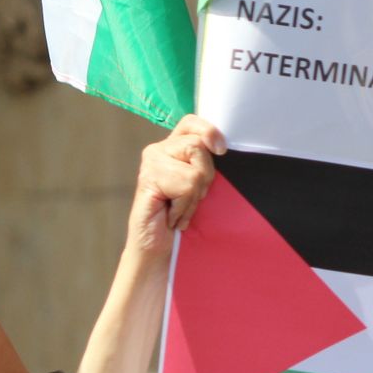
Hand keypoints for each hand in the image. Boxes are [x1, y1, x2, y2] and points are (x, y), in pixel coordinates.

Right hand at [129, 115, 222, 257]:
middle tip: (191, 198)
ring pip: (195, 169)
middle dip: (206, 178)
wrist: (160, 249)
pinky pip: (186, 185)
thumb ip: (207, 165)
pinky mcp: (147, 179)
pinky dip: (185, 206)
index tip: (222, 149)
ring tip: (180, 208)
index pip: (192, 123)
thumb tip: (224, 148)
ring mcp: (151, 163)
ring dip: (194, 196)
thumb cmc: (185, 220)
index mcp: (174, 148)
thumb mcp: (202, 187)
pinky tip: (172, 215)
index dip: (209, 130)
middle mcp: (159, 150)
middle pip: (199, 146)